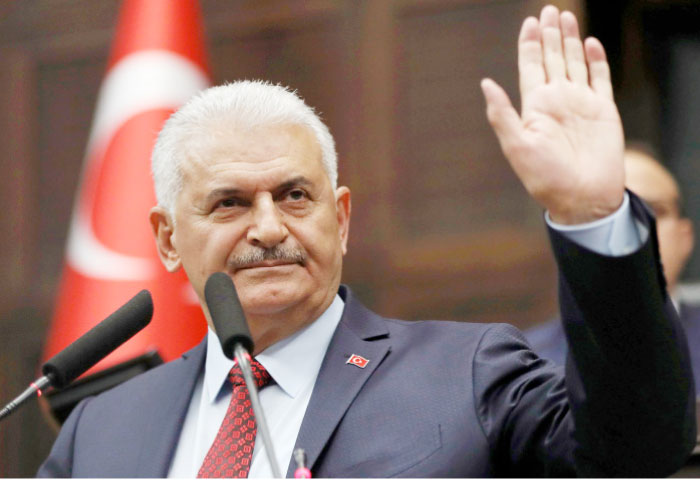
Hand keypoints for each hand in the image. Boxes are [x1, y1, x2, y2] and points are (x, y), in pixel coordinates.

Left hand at [481, 5, 624, 224]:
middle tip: (548, 9)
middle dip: (550, 35)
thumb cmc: (545, 178)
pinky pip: (601, 79)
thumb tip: (485, 83)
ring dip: (570, 41)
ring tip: (565, 17)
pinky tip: (590, 44)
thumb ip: (502, 114)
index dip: (530, 44)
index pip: (531, 67)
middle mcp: (557, 101)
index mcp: (535, 106)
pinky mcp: (603, 111)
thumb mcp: (517, 146)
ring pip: (575, 63)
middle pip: (553, 59)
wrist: (582, 197)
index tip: (529, 22)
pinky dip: (597, 61)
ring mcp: (581, 104)